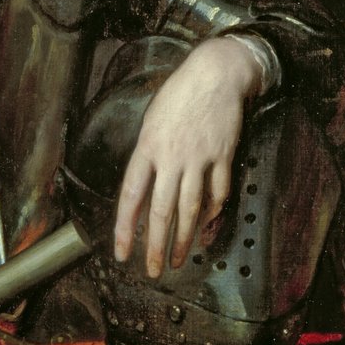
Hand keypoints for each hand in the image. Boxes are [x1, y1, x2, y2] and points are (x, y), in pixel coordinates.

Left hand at [113, 38, 261, 278]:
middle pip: (161, 211)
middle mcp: (171, 157)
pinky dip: (212, 215)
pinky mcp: (223, 158)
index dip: (124, 228)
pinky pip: (217, 194)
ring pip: (189, 209)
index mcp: (147, 147)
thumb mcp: (151, 121)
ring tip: (178, 259)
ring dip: (183, 239)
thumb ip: (147, 155)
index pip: (131, 196)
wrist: (215, 75)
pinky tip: (205, 230)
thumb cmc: (179, 95)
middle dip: (155, 246)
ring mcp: (199, 159)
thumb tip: (143, 188)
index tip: (121, 252)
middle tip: (154, 270)